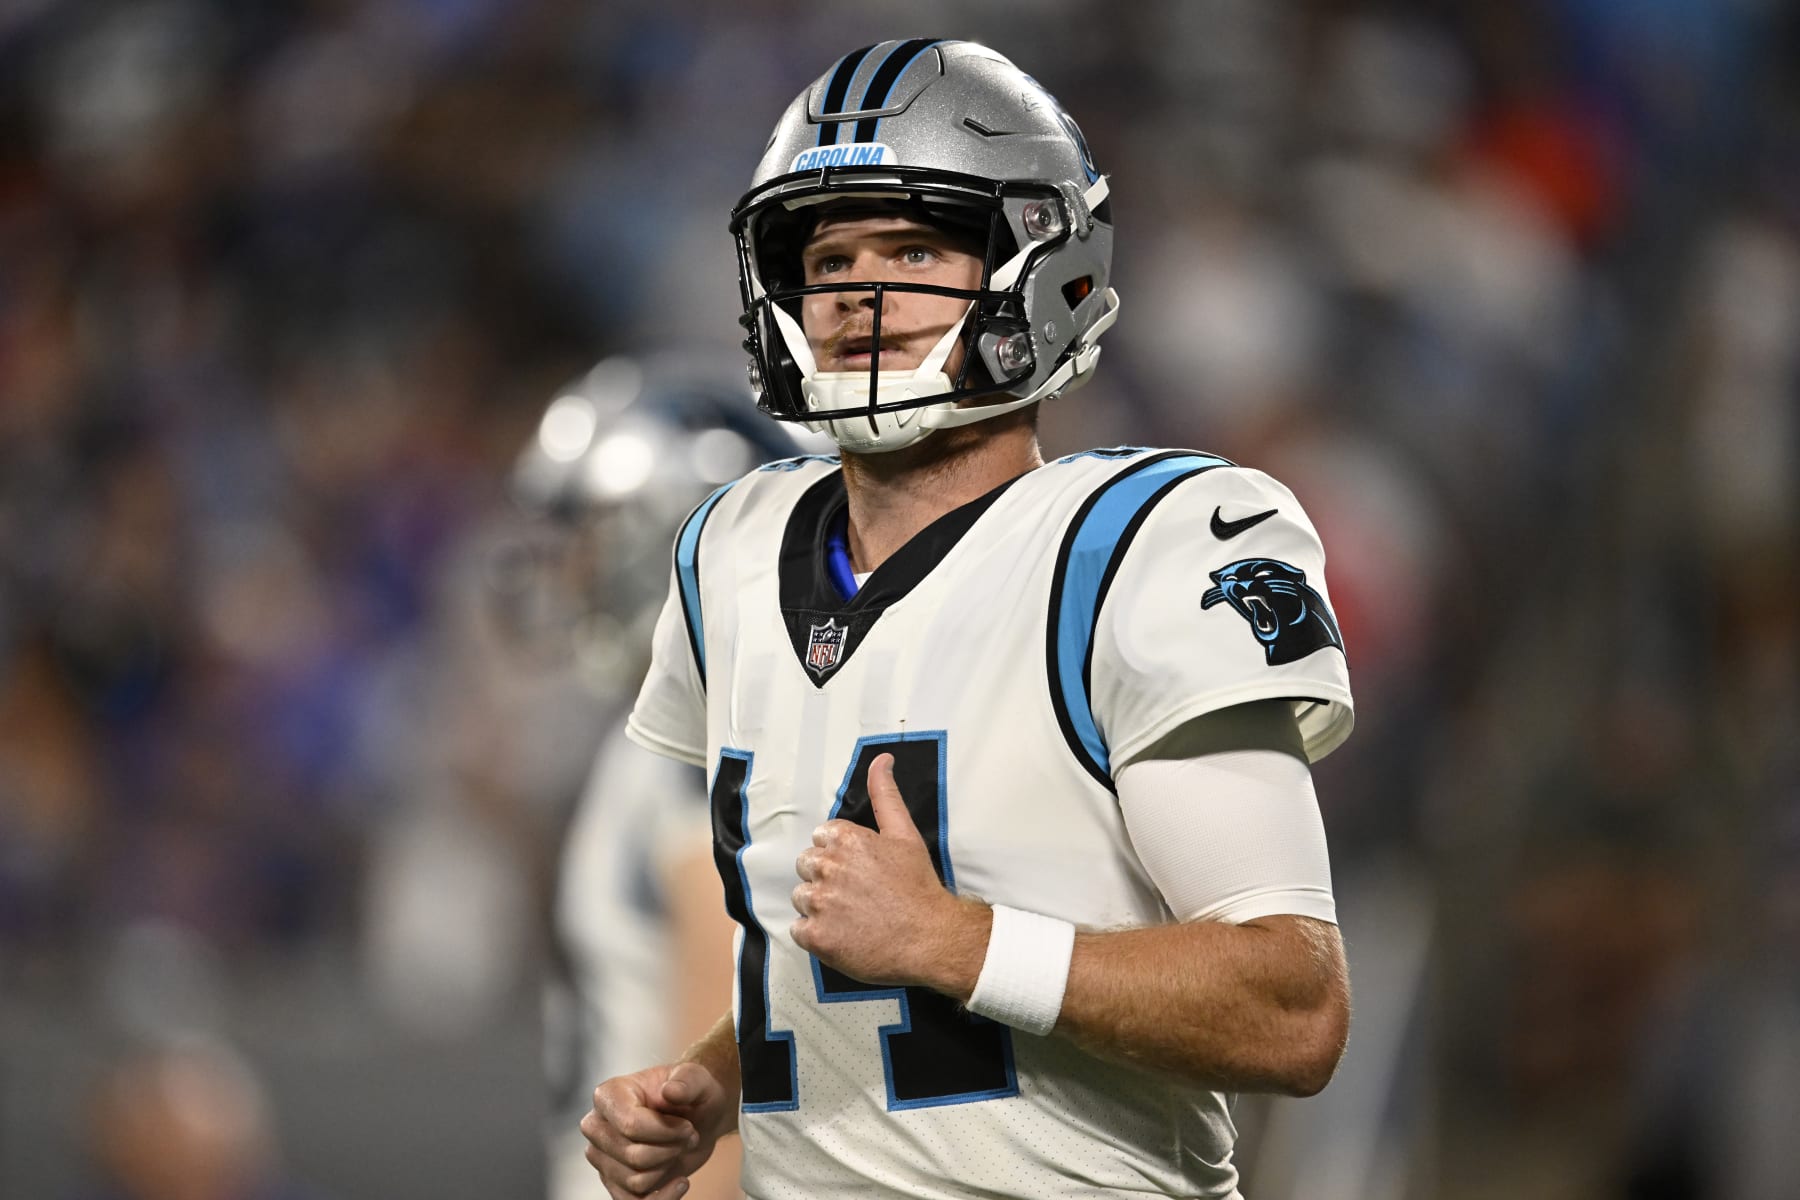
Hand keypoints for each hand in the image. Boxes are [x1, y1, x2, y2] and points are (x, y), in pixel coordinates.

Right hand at [581, 1061, 730, 1199]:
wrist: (697, 1117)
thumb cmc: (692, 1094)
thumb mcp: (697, 1079)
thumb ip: (687, 1081)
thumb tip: (670, 1091)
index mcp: (609, 1095)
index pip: (630, 1124)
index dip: (666, 1131)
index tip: (688, 1126)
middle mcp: (597, 1126)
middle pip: (633, 1156)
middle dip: (670, 1149)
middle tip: (688, 1135)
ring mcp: (602, 1157)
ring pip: (636, 1180)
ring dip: (668, 1166)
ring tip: (680, 1147)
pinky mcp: (613, 1182)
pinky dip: (663, 1198)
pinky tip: (680, 1182)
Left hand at [791, 753, 983, 989]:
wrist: (931, 938)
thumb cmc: (919, 887)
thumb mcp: (905, 834)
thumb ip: (885, 794)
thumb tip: (881, 759)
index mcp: (845, 839)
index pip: (821, 839)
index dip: (840, 856)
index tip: (859, 871)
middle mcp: (827, 867)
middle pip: (806, 866)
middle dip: (825, 877)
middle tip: (856, 894)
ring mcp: (819, 903)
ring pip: (801, 898)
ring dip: (819, 907)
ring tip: (851, 916)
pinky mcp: (815, 936)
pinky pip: (799, 930)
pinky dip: (816, 935)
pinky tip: (843, 935)